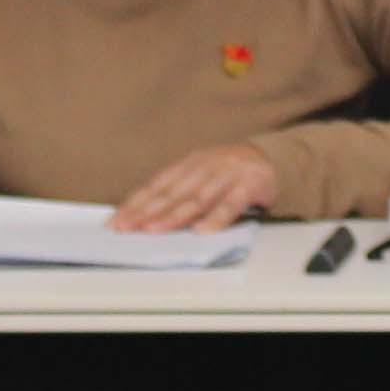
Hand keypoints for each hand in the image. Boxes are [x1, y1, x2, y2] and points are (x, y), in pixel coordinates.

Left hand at [110, 145, 281, 232]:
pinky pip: (231, 204)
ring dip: (173, 216)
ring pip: (196, 198)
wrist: (272, 159)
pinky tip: (202, 231)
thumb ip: (178, 191)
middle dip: (146, 211)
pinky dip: (216, 218)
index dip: (135, 203)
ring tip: (153, 229)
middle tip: (128, 227)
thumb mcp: (201, 174)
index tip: (117, 220)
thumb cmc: (230, 173)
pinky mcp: (250, 185)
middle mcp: (205, 166)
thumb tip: (144, 216)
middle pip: (171, 192)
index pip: (157, 185)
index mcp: (189, 163)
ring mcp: (227, 174)